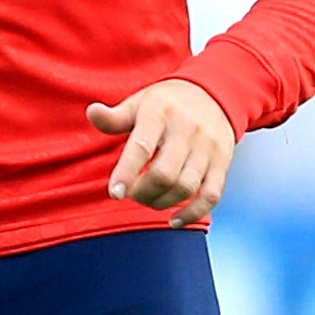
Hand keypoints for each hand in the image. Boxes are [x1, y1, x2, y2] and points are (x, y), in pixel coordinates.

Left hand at [87, 79, 233, 224]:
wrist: (215, 93)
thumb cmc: (167, 103)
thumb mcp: (139, 102)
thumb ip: (115, 117)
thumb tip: (92, 113)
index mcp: (160, 113)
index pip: (142, 147)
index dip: (127, 173)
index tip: (115, 193)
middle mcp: (187, 130)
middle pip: (164, 174)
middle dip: (143, 192)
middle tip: (132, 193)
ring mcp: (208, 147)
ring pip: (186, 186)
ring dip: (162, 202)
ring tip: (149, 200)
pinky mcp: (222, 162)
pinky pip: (211, 195)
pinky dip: (193, 213)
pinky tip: (174, 221)